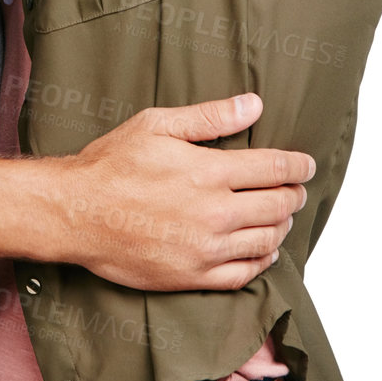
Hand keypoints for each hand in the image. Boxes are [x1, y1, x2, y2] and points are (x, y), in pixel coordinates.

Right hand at [60, 93, 313, 291]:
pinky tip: (263, 251)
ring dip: (282, 226)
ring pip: (267, 241)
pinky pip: (244, 274)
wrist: (75, 213)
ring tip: (281, 216)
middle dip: (294, 194)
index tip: (306, 165)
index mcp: (209, 172)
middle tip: (296, 188)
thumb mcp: (157, 125)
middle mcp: (214, 213)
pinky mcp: (193, 276)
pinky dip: (262, 261)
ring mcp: (205, 249)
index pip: (274, 169)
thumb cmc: (111, 166)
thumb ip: (210, 117)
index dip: (298, 166)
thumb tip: (253, 105)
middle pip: (278, 205)